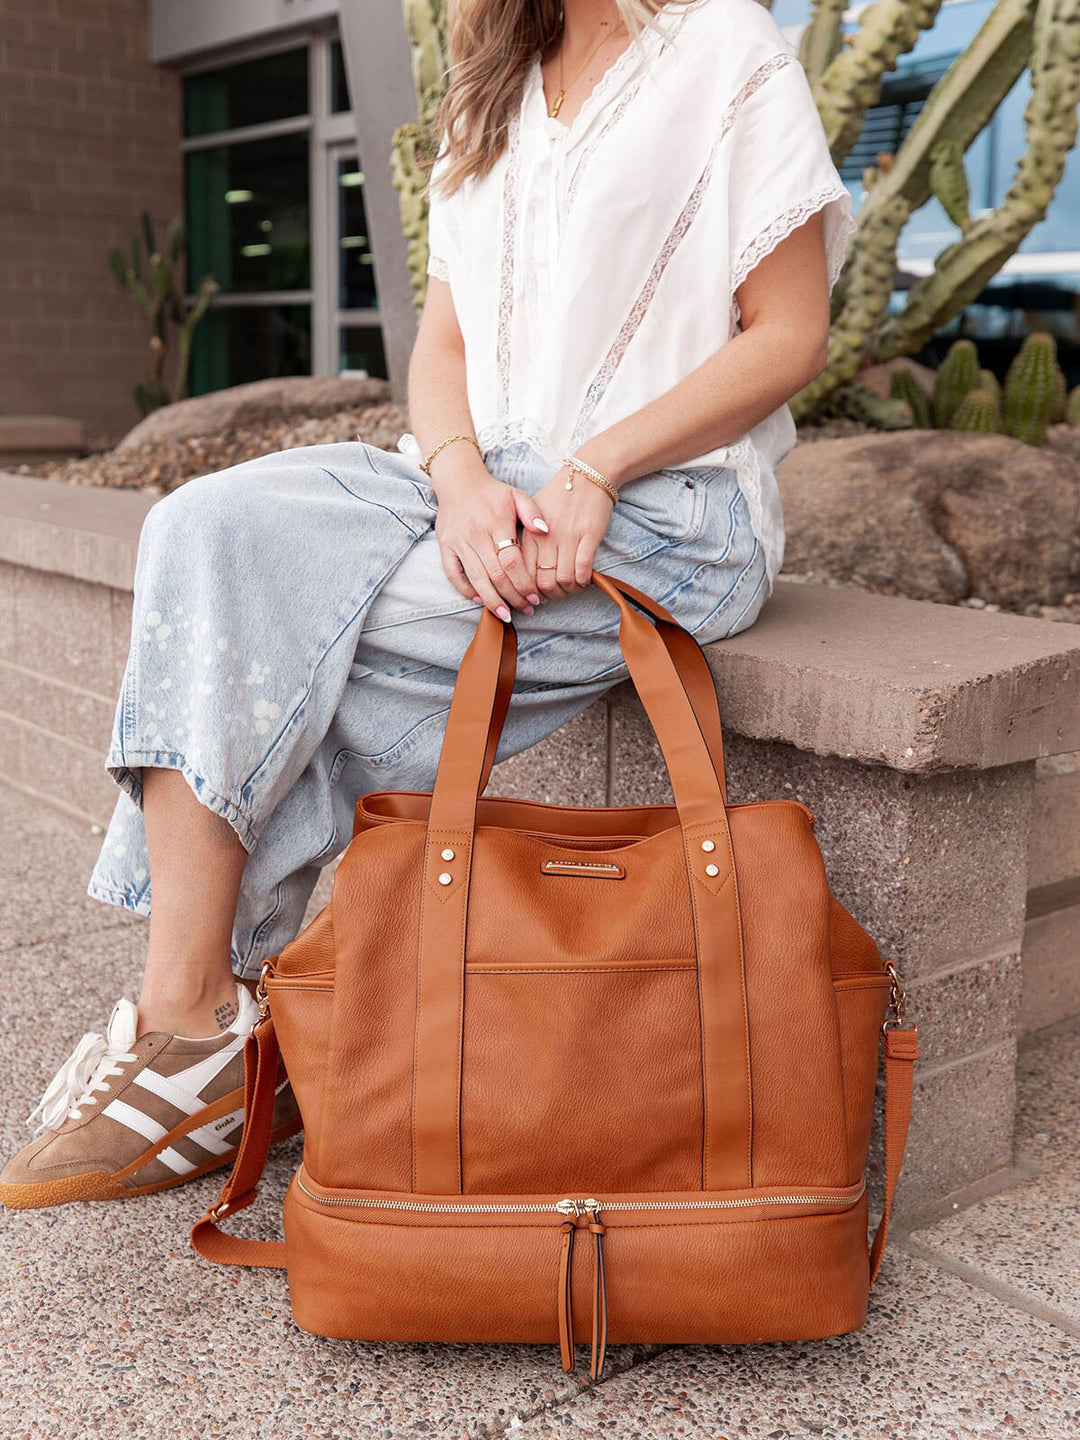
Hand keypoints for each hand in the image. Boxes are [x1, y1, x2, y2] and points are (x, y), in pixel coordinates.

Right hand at [431, 458, 549, 620]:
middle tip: (526, 610)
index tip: (535, 597)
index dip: (524, 583)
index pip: (512, 561)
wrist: (458, 482)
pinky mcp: (446, 547)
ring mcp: (459, 542)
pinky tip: (481, 601)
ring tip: (506, 615)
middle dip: (513, 596)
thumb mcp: (516, 495)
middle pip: (496, 575)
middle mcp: (476, 534)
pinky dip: (466, 590)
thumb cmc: (492, 493)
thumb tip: (546, 531)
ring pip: (477, 579)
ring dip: (492, 601)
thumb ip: (532, 512)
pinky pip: (453, 574)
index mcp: (497, 523)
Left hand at [519, 463, 616, 601]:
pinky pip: (583, 569)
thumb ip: (526, 538)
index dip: (530, 591)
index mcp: (530, 534)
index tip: (537, 595)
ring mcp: (568, 537)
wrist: (587, 474)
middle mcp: (546, 537)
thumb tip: (521, 568)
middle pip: (543, 582)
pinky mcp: (589, 536)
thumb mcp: (532, 513)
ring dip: (568, 591)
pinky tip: (584, 580)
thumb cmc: (559, 495)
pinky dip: (583, 581)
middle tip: (556, 595)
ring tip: (571, 588)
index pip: (523, 573)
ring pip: (563, 580)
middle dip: (550, 596)